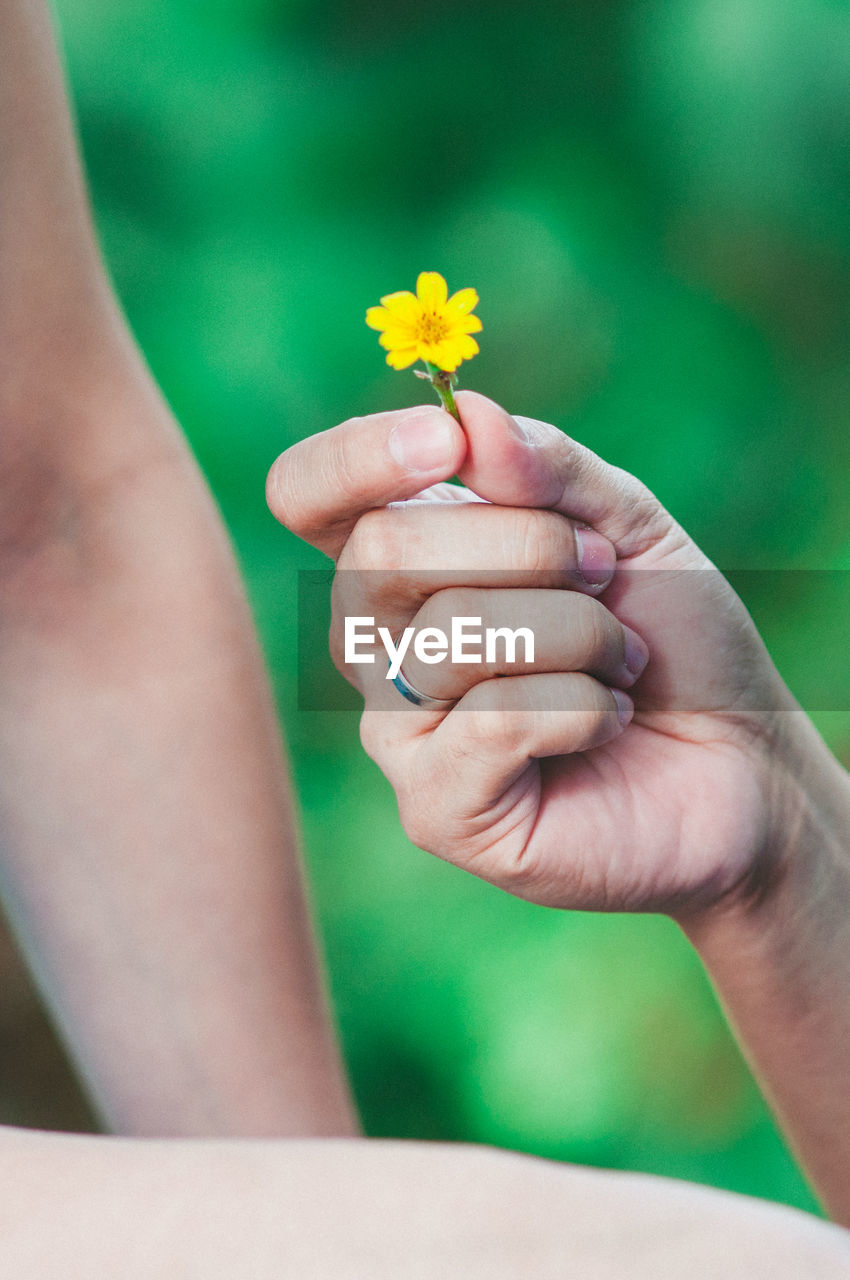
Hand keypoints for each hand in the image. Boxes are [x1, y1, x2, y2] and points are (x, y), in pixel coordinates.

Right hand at [268, 394, 803, 918]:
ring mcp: (398, 730)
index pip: (306, 492)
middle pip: (381, 550)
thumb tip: (467, 416)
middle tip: (605, 577)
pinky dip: (587, 707)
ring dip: (582, 631)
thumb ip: (545, 466)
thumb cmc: (671, 636)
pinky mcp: (437, 809)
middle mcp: (378, 644)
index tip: (446, 439)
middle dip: (529, 544)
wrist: (742, 759)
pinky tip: (611, 724)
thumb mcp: (625, 521)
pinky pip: (497, 719)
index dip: (358, 455)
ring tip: (624, 663)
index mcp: (403, 562)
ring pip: (456, 632)